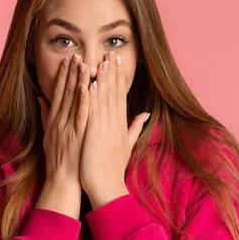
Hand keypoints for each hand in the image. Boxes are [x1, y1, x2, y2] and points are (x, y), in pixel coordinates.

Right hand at [36, 53, 89, 218]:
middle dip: (71, 72)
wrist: (63, 181)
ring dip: (79, 80)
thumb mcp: (48, 135)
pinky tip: (88, 86)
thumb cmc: (58, 159)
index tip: (68, 59)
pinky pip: (82, 114)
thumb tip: (41, 98)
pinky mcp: (78, 135)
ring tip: (83, 62)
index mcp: (55, 120)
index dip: (63, 75)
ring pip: (74, 100)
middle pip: (66, 92)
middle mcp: (60, 121)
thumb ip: (45, 115)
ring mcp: (69, 127)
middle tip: (76, 54)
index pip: (60, 92)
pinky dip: (85, 99)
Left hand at [80, 51, 150, 208]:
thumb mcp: (127, 145)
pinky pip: (93, 113)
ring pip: (104, 99)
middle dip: (112, 72)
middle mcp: (114, 124)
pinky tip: (92, 83)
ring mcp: (105, 129)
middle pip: (113, 93)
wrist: (107, 187)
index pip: (119, 95)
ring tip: (102, 60)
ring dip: (103, 78)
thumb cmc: (112, 167)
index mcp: (120, 124)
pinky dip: (93, 98)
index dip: (118, 77)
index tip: (117, 61)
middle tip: (111, 52)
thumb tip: (146, 114)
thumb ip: (135, 127)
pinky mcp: (94, 135)